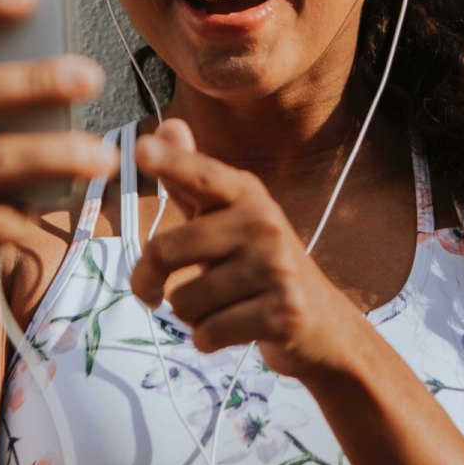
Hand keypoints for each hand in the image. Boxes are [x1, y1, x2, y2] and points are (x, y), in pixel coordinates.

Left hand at [129, 120, 363, 379]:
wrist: (323, 324)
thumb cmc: (260, 266)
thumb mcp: (229, 218)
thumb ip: (191, 180)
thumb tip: (169, 124)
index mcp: (247, 194)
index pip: (200, 175)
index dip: (171, 161)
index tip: (140, 148)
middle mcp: (264, 222)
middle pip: (167, 250)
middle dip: (146, 281)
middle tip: (149, 293)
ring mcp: (277, 267)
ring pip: (184, 301)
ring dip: (188, 315)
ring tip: (218, 307)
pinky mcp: (284, 311)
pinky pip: (208, 333)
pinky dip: (207, 340)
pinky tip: (232, 330)